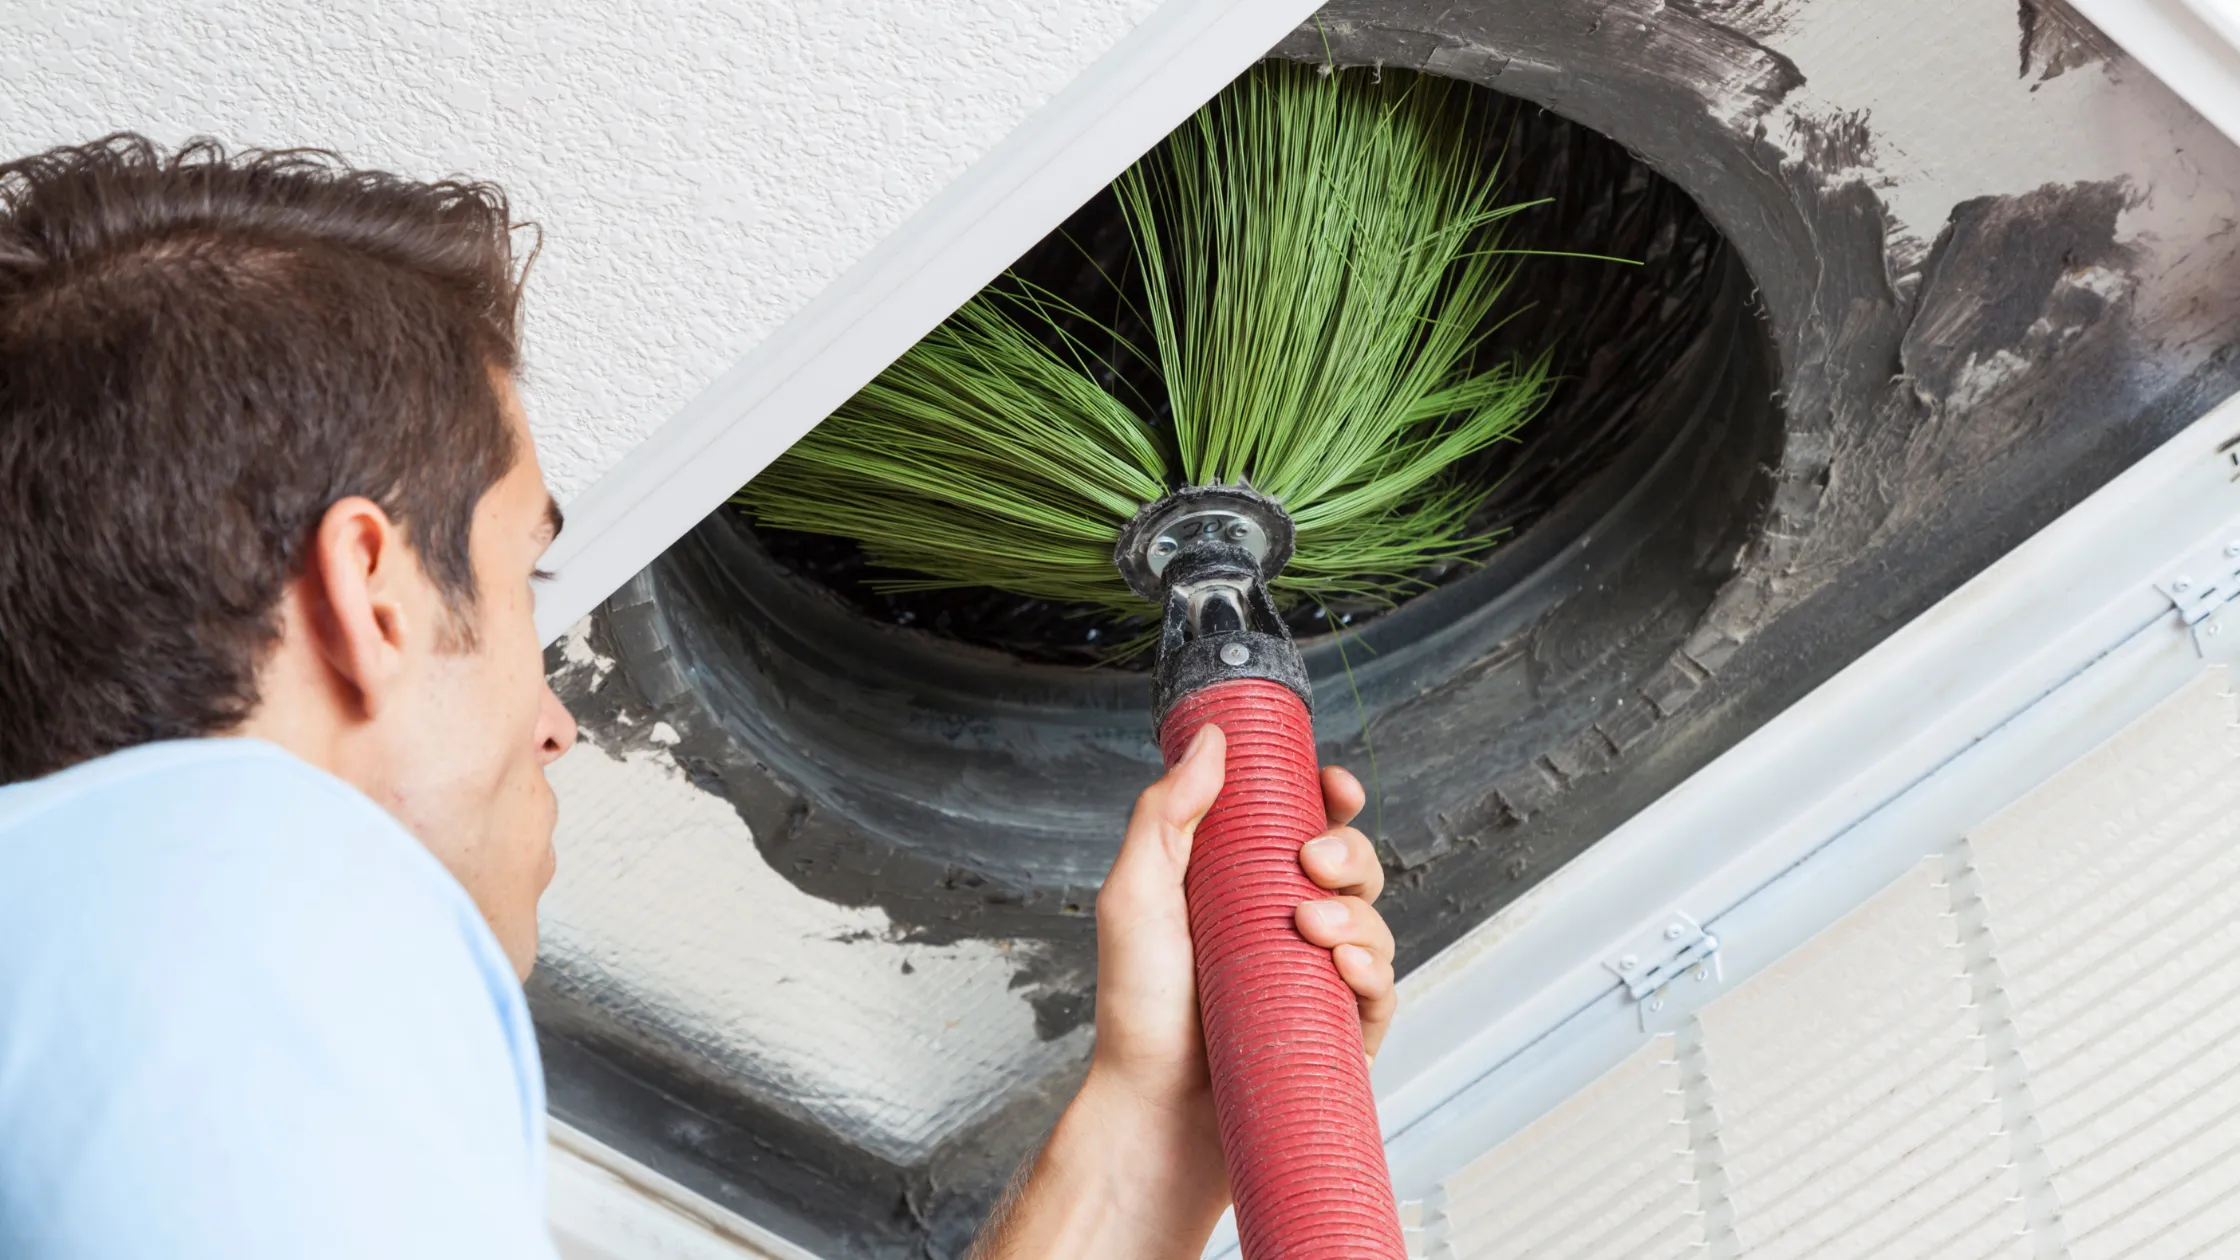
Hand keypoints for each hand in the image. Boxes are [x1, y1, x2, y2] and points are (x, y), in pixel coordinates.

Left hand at [967, 725, 1398, 1259]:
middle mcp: (1281, 927)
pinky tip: (1344, 966)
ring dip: (1358, 910)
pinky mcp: (1337, 1033)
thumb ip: (1167, 813)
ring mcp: (1313, 980)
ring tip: (1312, 927)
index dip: (1329, 798)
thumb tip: (1211, 739)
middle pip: (1349, 864)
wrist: (1153, 1114)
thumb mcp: (1136, 896)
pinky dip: (1373, 970)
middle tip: (1311, 862)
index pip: (1302, 824)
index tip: (1333, 785)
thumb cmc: (1137, 1013)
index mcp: (1239, 886)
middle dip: (1347, 850)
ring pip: (1373, 921)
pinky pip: (1381, 991)